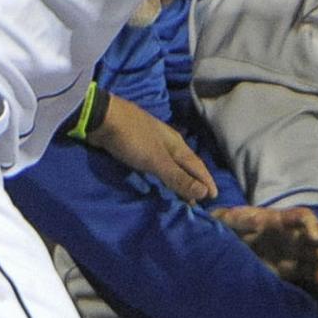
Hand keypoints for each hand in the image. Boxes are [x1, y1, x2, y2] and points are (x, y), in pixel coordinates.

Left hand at [87, 94, 214, 201]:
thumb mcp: (157, 161)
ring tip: (181, 192)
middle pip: (186, 164)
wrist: (102, 118)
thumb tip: (205, 193)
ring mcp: (151, 142)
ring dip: (179, 177)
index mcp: (176, 145)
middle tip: (199, 199)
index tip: (214, 196)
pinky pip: (157, 163)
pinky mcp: (136, 145)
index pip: (197, 166)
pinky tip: (158, 176)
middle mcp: (168, 142)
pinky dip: (163, 173)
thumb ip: (178, 177)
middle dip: (194, 180)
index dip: (206, 181)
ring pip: (171, 163)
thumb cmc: (132, 138)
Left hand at [218, 205, 317, 285]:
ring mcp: (293, 252)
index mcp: (280, 220)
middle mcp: (292, 235)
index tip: (315, 236)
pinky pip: (309, 272)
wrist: (222, 246)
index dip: (311, 225)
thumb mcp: (230, 220)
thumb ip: (242, 219)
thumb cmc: (227, 227)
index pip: (303, 217)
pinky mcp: (290, 268)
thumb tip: (258, 219)